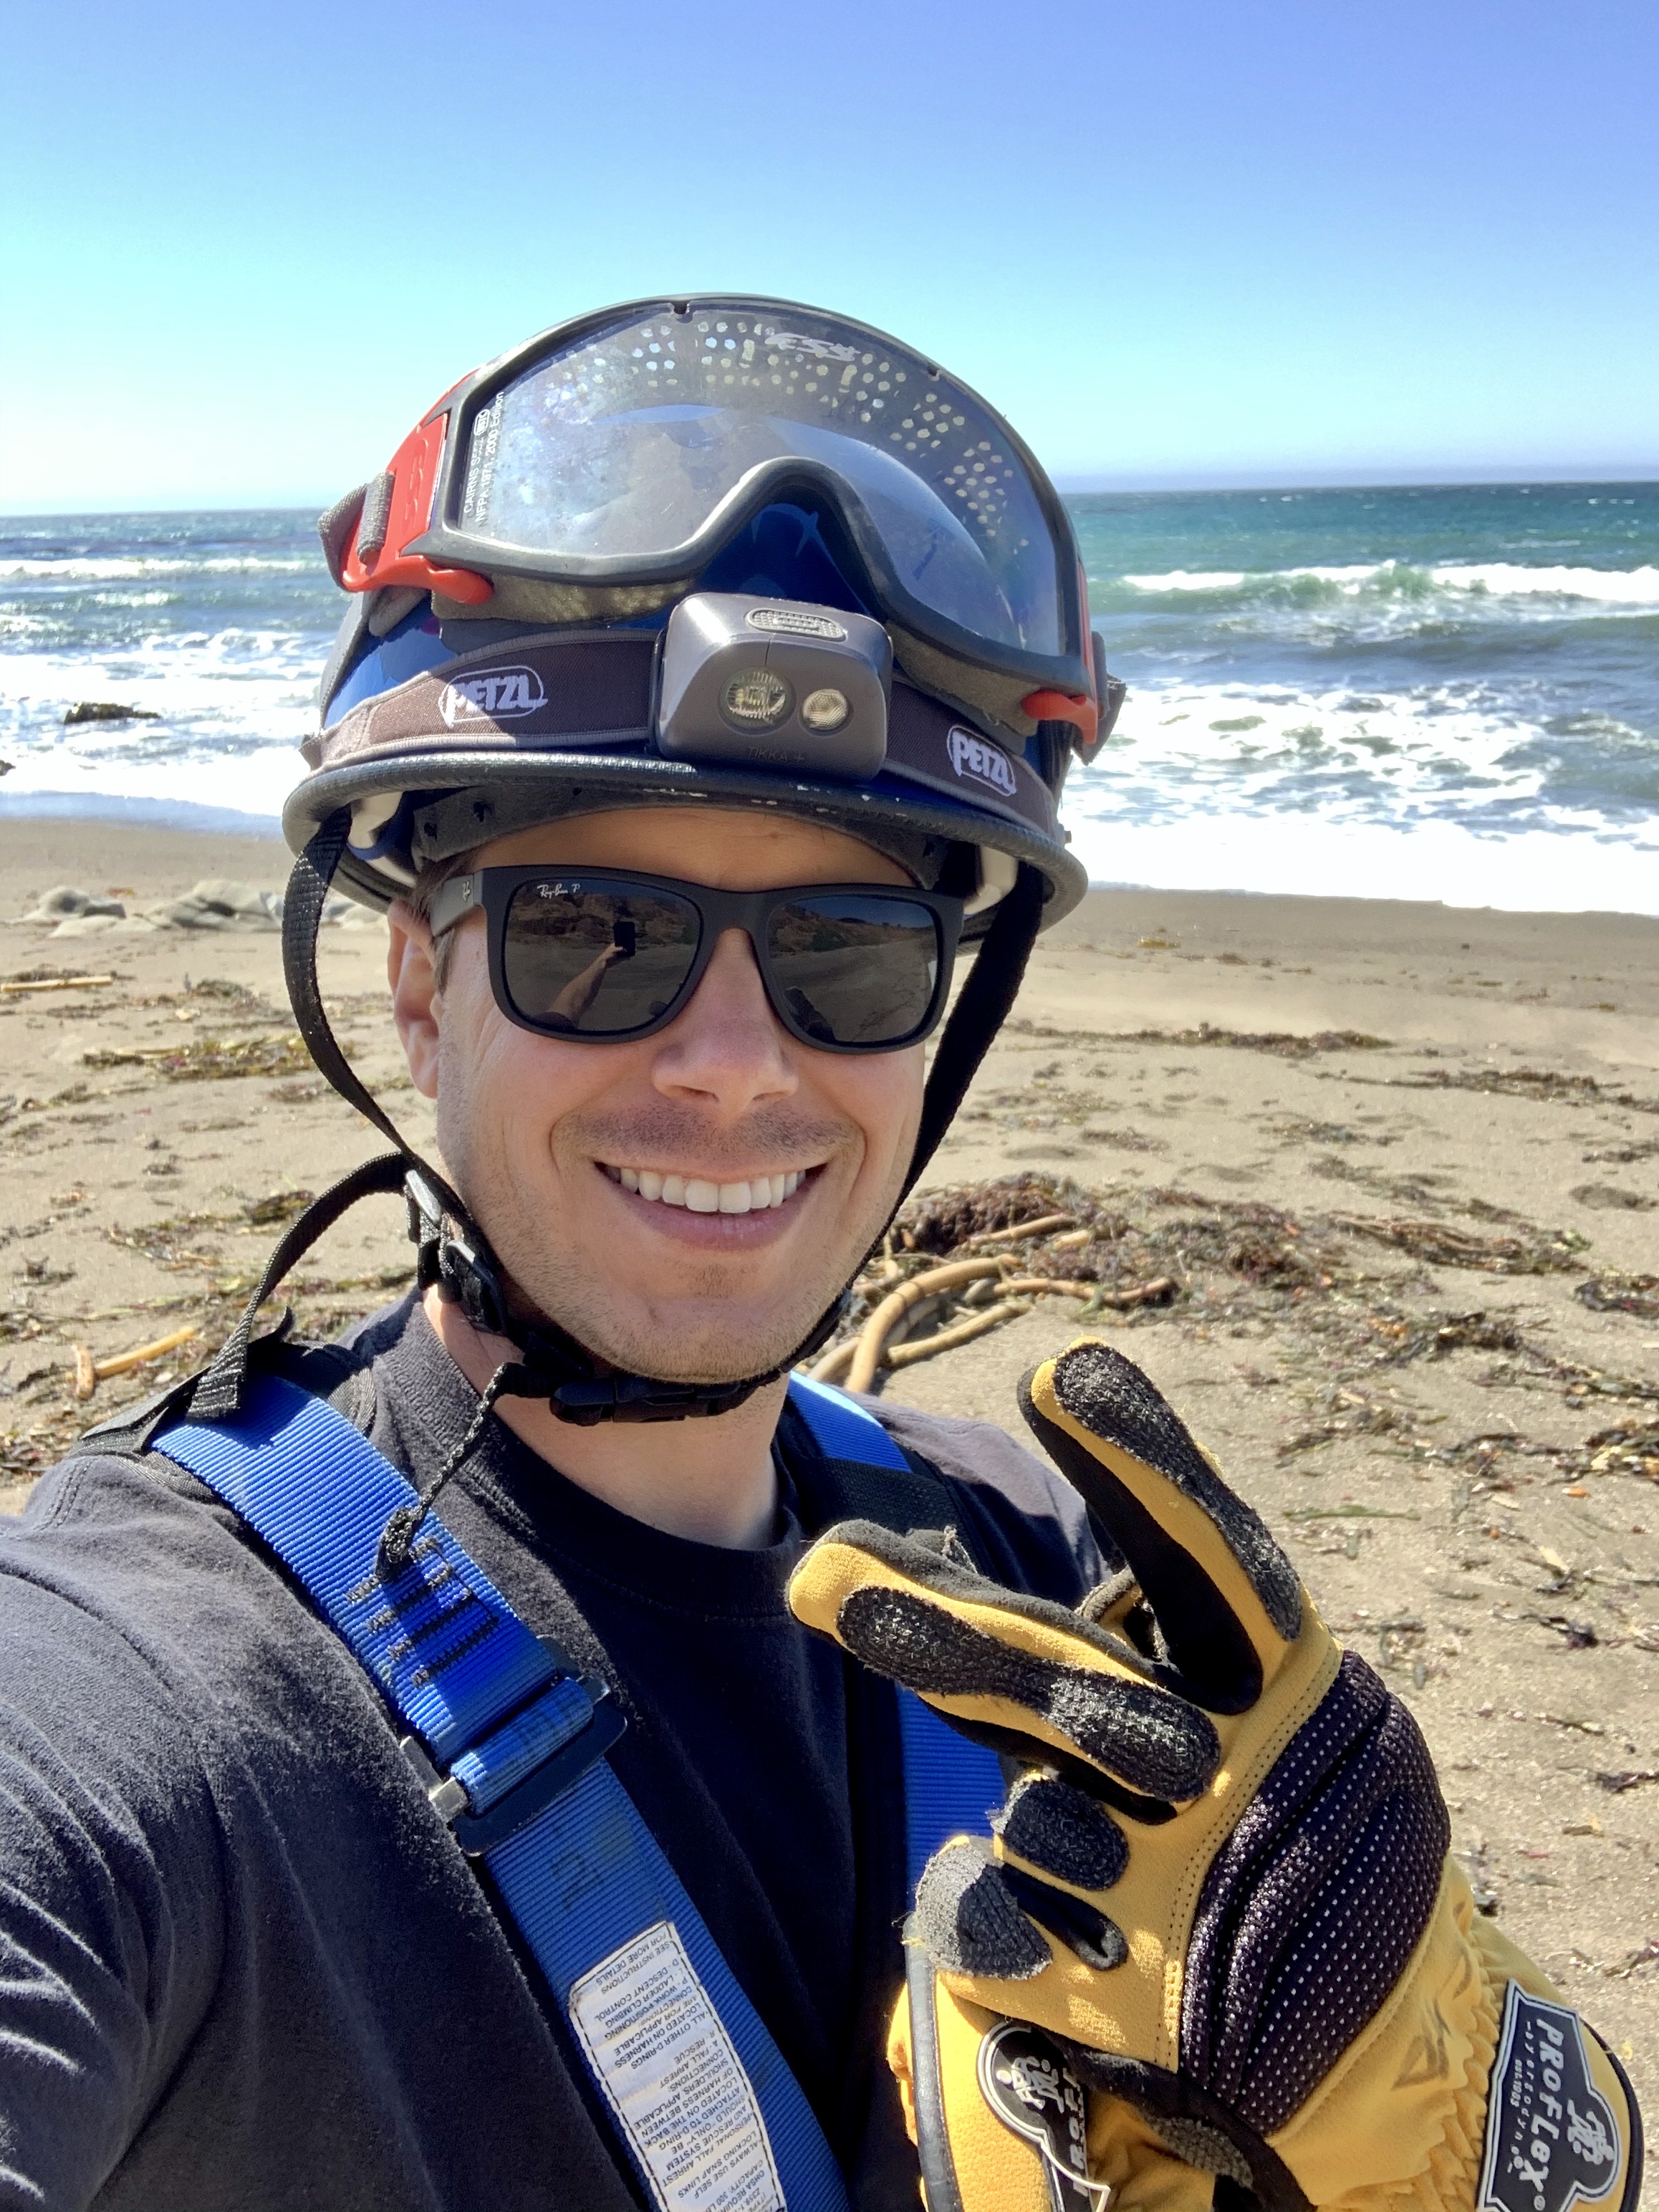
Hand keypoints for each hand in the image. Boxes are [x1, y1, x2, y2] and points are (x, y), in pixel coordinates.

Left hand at [788, 1338, 1640, 2211]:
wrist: (1381, 2029)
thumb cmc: (1281, 1804)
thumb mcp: (1249, 1701)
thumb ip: (1103, 1650)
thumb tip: (895, 1592)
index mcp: (1288, 1675)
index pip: (1211, 1552)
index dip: (1141, 1462)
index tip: (1055, 1369)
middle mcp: (1238, 1773)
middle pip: (1069, 1684)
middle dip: (943, 1631)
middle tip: (817, 1575)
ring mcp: (1187, 1894)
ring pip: (1034, 1818)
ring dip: (1051, 1829)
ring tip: (1119, 1856)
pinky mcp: (1134, 2001)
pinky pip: (995, 1926)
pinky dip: (1005, 1919)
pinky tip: (1083, 1944)